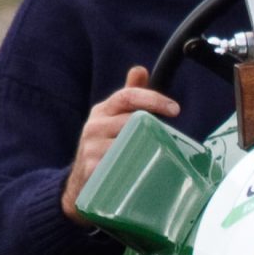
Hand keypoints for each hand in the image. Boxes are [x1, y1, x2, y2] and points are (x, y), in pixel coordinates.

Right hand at [61, 66, 181, 219]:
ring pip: (128, 143)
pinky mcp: (93, 170)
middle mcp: (94, 126)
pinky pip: (120, 167)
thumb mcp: (112, 119)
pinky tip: (149, 171)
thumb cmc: (104, 146)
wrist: (78, 185)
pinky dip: (136, 168)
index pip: (127, 96)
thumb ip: (129, 96)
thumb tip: (140, 70)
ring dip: (149, 148)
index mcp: (103, 111)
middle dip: (155, 127)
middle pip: (131, 121)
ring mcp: (91, 149)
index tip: (175, 109)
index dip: (152, 99)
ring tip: (164, 154)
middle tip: (174, 137)